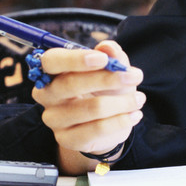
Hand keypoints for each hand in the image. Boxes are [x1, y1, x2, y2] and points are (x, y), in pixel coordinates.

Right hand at [31, 40, 144, 170]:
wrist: (107, 125)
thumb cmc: (104, 91)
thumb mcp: (112, 70)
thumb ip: (112, 56)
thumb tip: (108, 46)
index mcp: (51, 72)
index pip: (51, 61)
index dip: (75, 59)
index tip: (104, 58)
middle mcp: (46, 95)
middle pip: (68, 84)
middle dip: (106, 79)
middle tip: (133, 77)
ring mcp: (54, 119)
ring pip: (88, 108)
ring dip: (120, 102)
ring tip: (139, 99)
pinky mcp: (66, 139)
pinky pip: (95, 130)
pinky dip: (120, 121)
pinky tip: (134, 115)